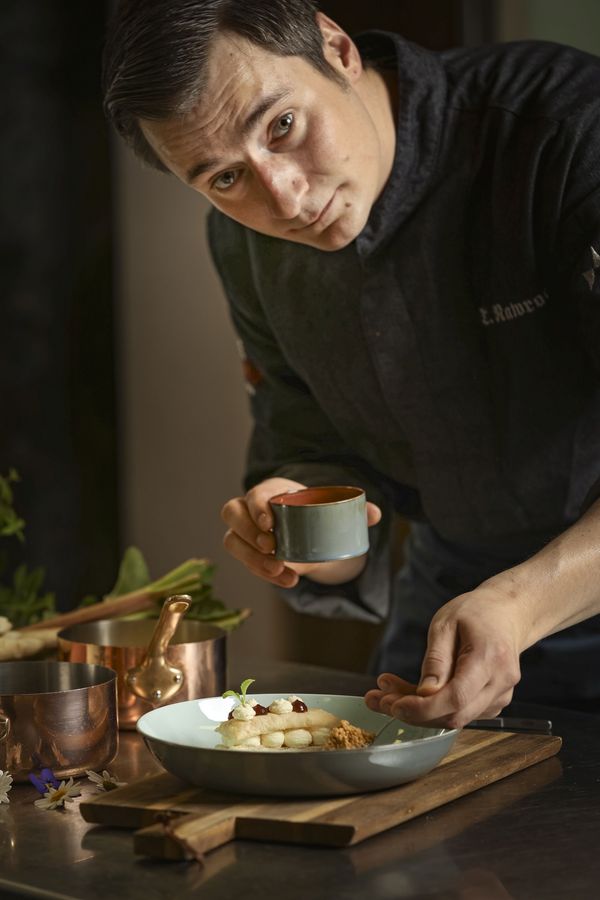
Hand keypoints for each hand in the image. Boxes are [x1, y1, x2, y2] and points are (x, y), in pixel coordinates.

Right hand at [221, 477, 380, 589]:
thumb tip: (375, 514)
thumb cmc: (313, 509)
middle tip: (272, 548)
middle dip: (249, 533)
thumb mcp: (330, 506)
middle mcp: (249, 507)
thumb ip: (353, 509)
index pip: (253, 494)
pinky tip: (286, 580)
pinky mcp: (246, 552)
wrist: (304, 527)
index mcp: (269, 490)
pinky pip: (246, 563)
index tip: (271, 524)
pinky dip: (264, 574)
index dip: (257, 508)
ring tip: (279, 570)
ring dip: (252, 559)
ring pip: (232, 541)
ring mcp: (244, 531)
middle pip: (232, 514)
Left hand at [365, 580, 526, 727]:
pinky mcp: (493, 702)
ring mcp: (500, 696)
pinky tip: (410, 693)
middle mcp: (500, 683)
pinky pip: (460, 712)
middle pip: (455, 715)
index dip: (424, 708)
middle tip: (377, 698)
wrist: (506, 612)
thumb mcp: (446, 623)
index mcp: (490, 659)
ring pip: (455, 718)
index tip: (393, 705)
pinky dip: (433, 708)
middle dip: (413, 712)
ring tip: (386, 691)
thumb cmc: (476, 611)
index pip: (457, 697)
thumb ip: (436, 659)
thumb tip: (424, 693)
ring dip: (418, 711)